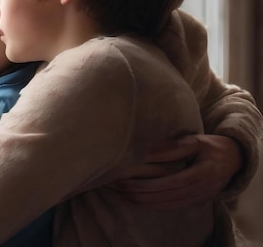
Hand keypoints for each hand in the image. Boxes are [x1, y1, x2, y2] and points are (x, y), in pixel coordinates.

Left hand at [109, 134, 242, 209]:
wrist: (232, 160)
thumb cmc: (211, 147)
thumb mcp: (196, 141)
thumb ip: (173, 147)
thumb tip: (146, 151)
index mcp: (200, 174)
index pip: (168, 183)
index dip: (145, 184)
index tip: (125, 180)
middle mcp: (198, 190)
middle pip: (163, 196)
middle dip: (138, 193)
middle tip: (116, 186)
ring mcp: (196, 198)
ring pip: (165, 204)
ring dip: (142, 201)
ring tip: (121, 193)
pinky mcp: (194, 202)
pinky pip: (170, 207)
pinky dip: (152, 205)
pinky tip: (137, 200)